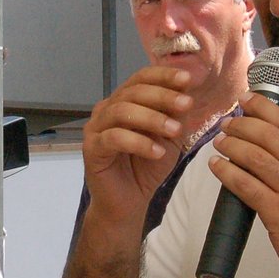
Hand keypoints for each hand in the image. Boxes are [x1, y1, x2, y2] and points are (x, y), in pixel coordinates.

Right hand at [82, 66, 195, 224]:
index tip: (188, 79)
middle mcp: (106, 109)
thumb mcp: (169, 138)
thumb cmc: (147, 167)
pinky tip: (157, 152)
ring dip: (152, 119)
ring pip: (122, 111)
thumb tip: (187, 92)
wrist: (129, 201)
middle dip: (162, 96)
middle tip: (186, 104)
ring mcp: (95, 128)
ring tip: (175, 131)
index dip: (163, 76)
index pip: (141, 78)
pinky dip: (139, 143)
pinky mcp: (91, 148)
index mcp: (123, 101)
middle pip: (132, 92)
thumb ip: (175, 116)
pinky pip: (113, 138)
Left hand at [209, 92, 278, 277]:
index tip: (246, 100)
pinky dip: (227, 173)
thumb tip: (275, 143)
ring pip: (256, 158)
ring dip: (232, 146)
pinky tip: (217, 167)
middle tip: (226, 123)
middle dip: (243, 125)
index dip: (264, 108)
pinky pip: (247, 186)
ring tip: (219, 142)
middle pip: (270, 136)